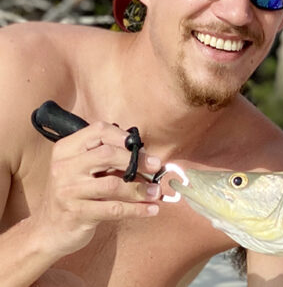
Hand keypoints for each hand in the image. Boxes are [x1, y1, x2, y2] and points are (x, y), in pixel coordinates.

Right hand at [32, 121, 162, 256]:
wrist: (48, 230)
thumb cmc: (74, 194)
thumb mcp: (83, 169)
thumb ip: (107, 157)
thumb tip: (145, 154)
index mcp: (66, 149)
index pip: (99, 131)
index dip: (124, 137)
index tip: (142, 148)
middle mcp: (64, 167)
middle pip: (107, 155)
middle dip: (137, 161)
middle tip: (156, 167)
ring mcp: (68, 191)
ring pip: (113, 184)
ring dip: (141, 188)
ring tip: (156, 192)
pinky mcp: (77, 214)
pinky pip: (114, 209)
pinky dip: (137, 210)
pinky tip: (152, 209)